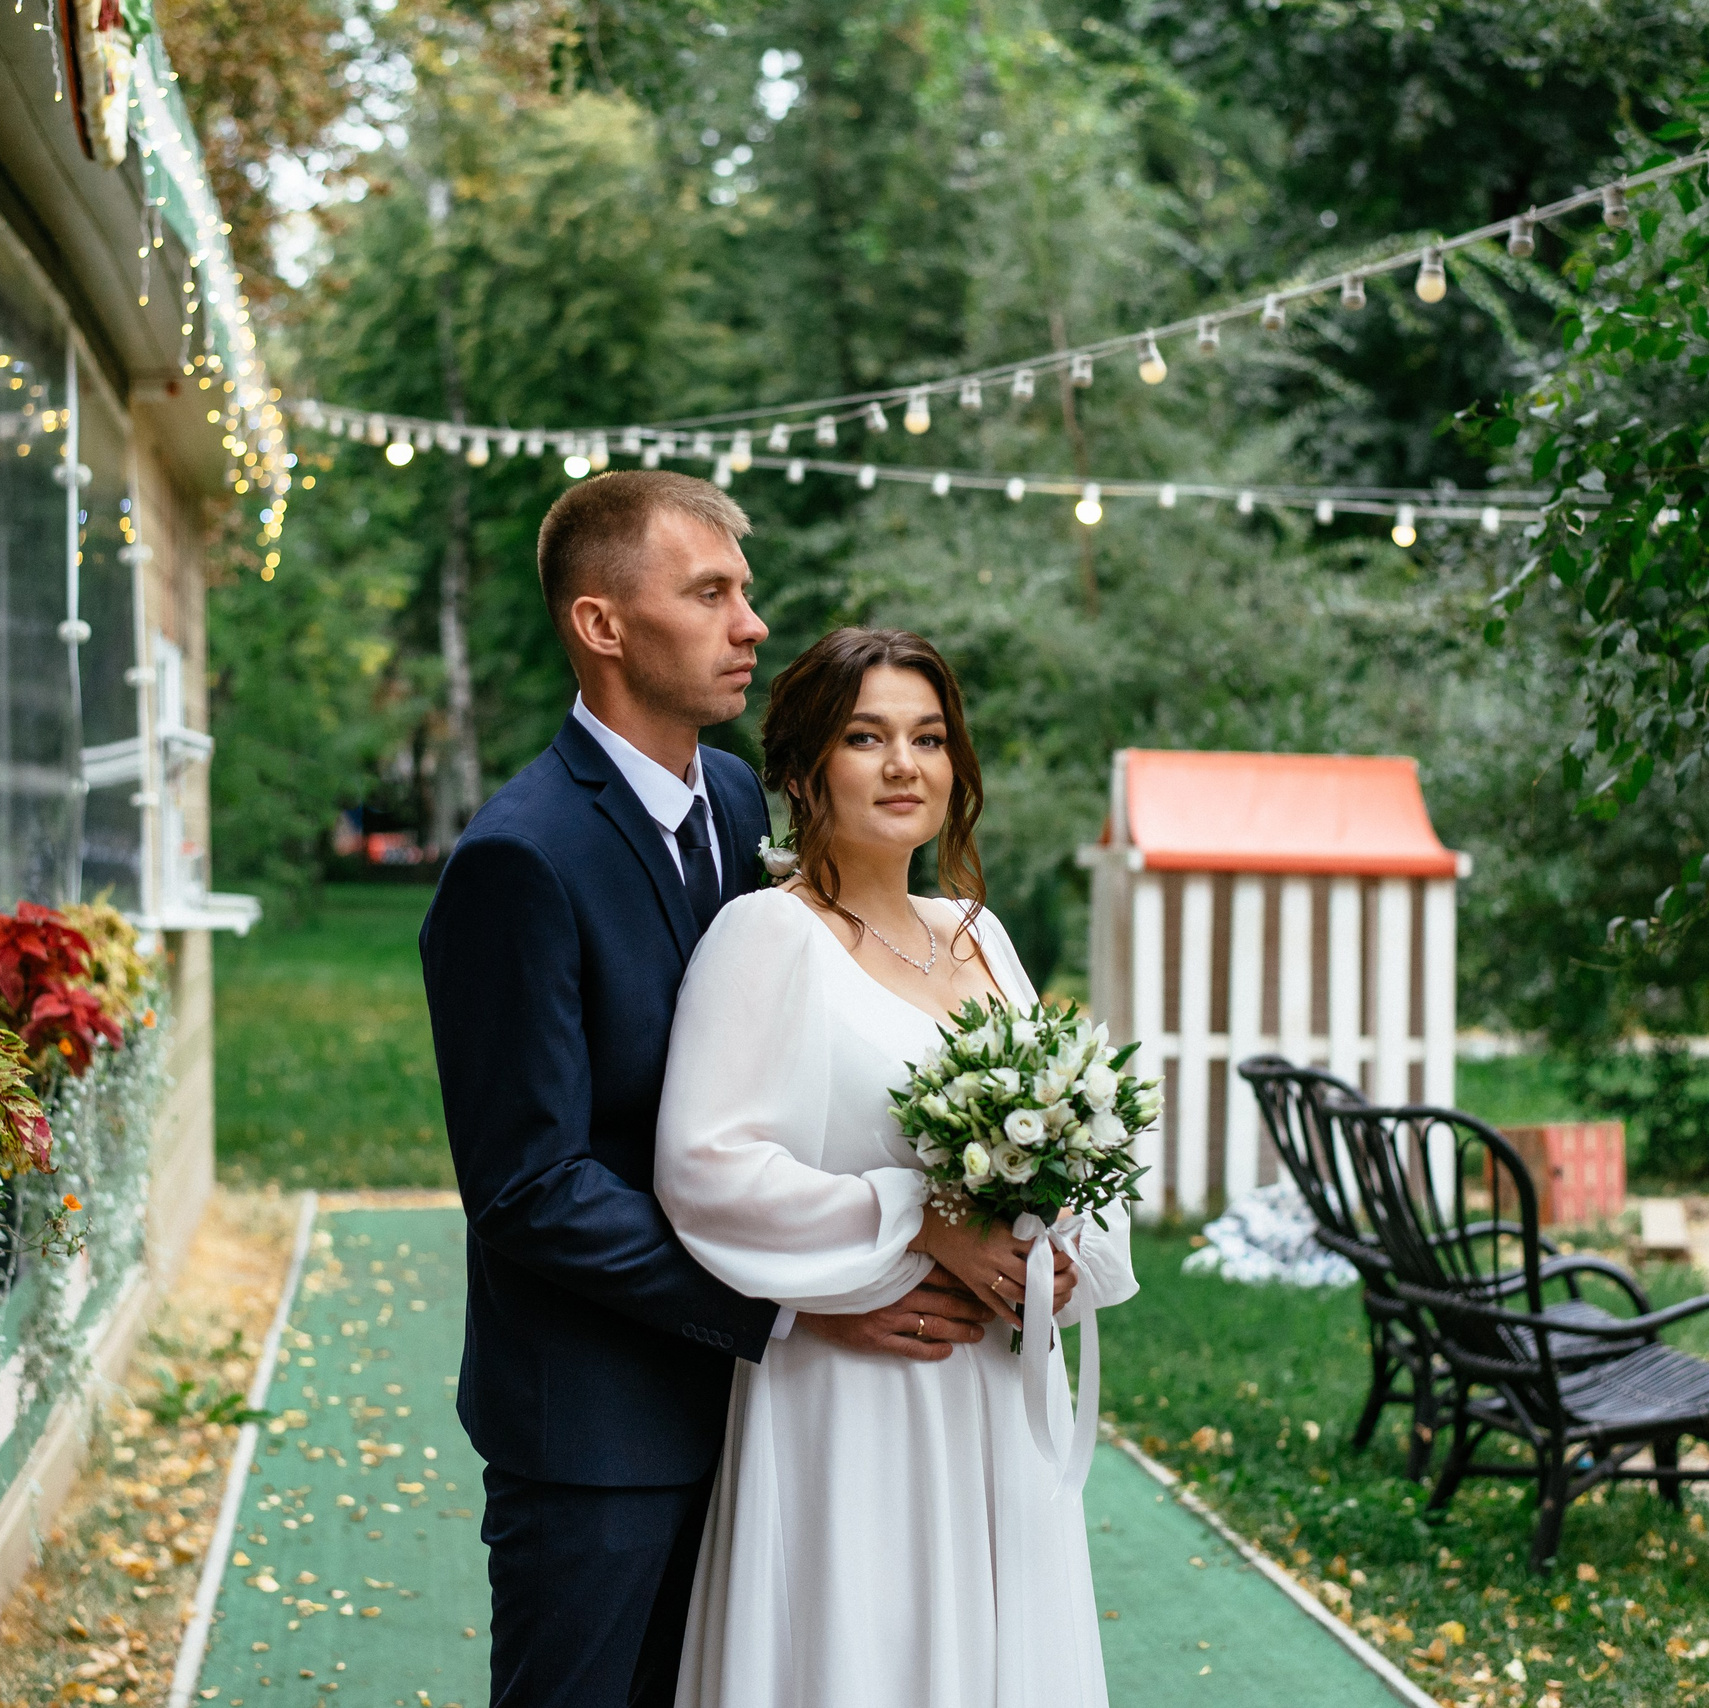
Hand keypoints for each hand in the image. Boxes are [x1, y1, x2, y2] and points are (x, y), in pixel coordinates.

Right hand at [796, 1266, 994, 1361]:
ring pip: (933, 1326)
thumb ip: (901, 1258)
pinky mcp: (876, 1340)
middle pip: (944, 1303)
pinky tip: (947, 1351)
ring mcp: (887, 1319)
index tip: (983, 1286)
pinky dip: (931, 1350)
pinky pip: (910, 1348)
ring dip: (959, 1330)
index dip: (964, 1282)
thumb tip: (932, 1252)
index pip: (941, 1276)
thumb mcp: (874, 1258)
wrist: (809, 1295)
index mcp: (898, 1272)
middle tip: (990, 1314)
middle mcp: (896, 1295)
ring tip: (977, 1333)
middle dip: (970, 1309)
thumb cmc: (845, 1274)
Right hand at [908, 1207, 1078, 1330]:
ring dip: (1035, 1298)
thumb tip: (1044, 1236)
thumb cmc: (962, 1212)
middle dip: (1052, 1279)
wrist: (931, 1225)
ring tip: (1052, 1297)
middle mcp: (994, 1256)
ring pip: (1015, 1293)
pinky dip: (1009, 1314)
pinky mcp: (973, 1284)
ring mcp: (982, 1273)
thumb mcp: (993, 1214)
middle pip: (1030, 1275)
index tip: (1068, 1255)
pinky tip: (1022, 1321)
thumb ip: (1016, 1227)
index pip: (1036, 1249)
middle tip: (1068, 1279)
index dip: (1055, 1254)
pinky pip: (994, 1303)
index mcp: (1001, 1235)